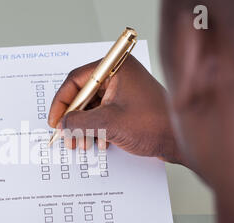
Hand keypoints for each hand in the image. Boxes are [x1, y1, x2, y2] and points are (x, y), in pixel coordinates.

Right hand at [48, 55, 182, 164]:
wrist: (179, 141)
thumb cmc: (154, 125)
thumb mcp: (108, 124)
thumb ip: (79, 122)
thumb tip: (62, 123)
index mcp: (116, 68)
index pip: (77, 79)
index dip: (62, 101)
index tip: (54, 119)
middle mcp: (119, 75)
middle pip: (83, 94)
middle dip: (73, 118)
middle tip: (65, 134)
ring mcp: (123, 90)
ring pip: (92, 106)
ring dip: (83, 126)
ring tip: (80, 143)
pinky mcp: (127, 105)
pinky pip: (102, 113)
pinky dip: (95, 128)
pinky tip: (97, 142)